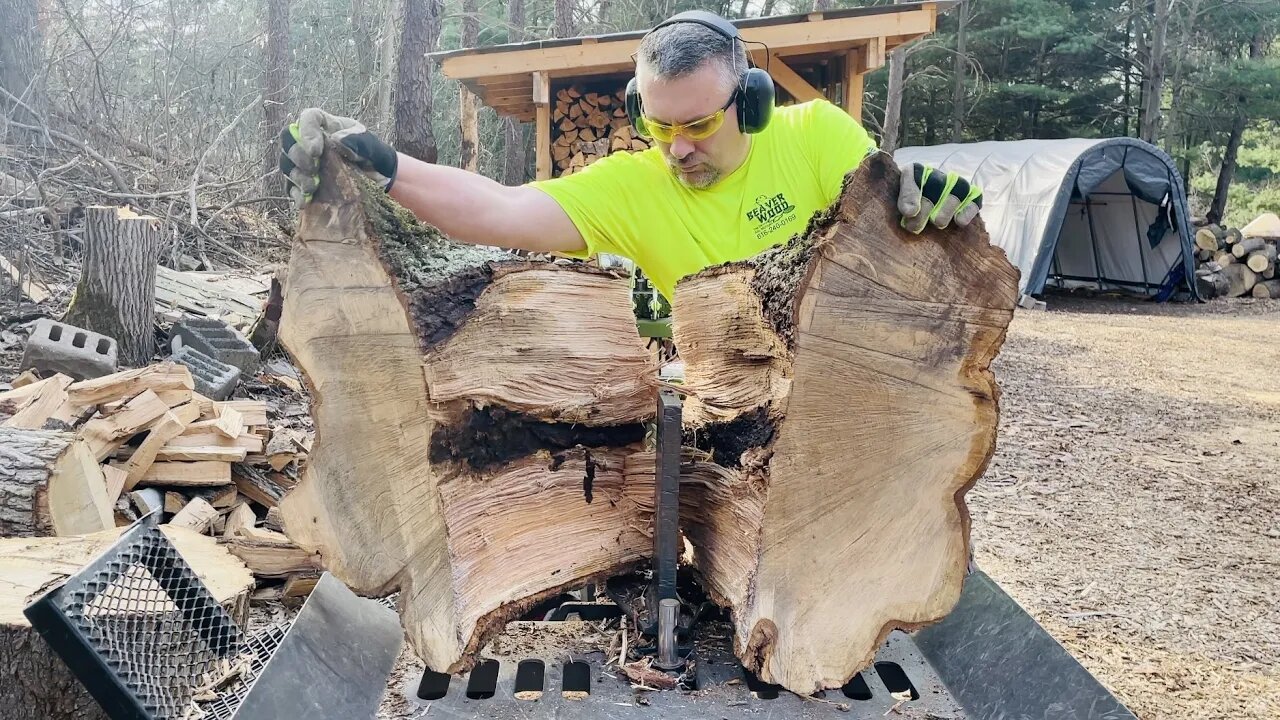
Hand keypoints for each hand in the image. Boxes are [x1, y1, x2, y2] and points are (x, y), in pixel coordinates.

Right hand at [279, 108, 398, 207]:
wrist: (380, 181)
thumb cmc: (375, 157)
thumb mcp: (372, 146)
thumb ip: (357, 140)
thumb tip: (335, 140)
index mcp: (328, 126)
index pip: (308, 118)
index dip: (306, 131)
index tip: (316, 150)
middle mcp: (312, 142)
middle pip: (289, 140)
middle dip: (297, 155)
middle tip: (313, 168)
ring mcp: (306, 163)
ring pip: (287, 164)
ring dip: (296, 175)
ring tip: (312, 186)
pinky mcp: (305, 183)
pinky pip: (292, 187)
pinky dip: (296, 193)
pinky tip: (304, 201)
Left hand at [897, 163, 982, 233]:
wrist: (928, 210)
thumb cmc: (910, 210)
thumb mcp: (901, 206)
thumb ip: (904, 203)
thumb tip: (910, 212)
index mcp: (916, 172)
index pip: (914, 176)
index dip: (912, 194)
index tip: (909, 212)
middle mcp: (937, 175)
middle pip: (936, 185)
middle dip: (925, 209)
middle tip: (914, 227)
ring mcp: (955, 185)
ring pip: (956, 192)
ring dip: (945, 210)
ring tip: (937, 223)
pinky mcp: (972, 196)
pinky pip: (974, 200)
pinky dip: (967, 210)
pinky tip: (959, 222)